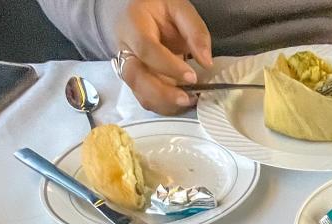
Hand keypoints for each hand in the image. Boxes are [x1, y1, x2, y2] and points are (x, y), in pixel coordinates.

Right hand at [115, 0, 212, 114]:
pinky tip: (182, 101)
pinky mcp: (137, 81)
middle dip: (162, 93)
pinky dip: (164, 105)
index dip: (168, 66)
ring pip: (139, 92)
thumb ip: (195, 31)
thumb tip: (206, 62)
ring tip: (189, 100)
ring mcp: (129, 67)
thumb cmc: (160, 9)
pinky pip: (146, 98)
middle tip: (188, 98)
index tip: (192, 76)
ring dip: (164, 103)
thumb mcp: (180, 9)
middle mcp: (125, 49)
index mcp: (133, 25)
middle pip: (135, 77)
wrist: (144, 13)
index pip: (146, 49)